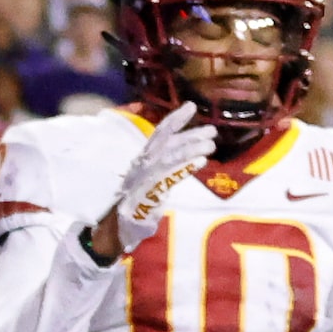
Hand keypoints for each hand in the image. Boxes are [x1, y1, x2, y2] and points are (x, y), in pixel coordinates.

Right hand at [91, 102, 215, 260]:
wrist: (120, 225)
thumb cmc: (139, 202)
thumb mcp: (153, 177)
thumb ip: (168, 164)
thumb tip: (191, 151)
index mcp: (144, 158)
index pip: (160, 132)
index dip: (175, 118)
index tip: (191, 106)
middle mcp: (143, 163)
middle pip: (167, 141)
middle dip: (190, 133)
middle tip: (212, 131)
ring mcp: (145, 177)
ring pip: (170, 156)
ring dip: (191, 148)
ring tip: (210, 146)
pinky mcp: (149, 193)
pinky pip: (169, 176)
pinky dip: (185, 167)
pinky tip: (200, 162)